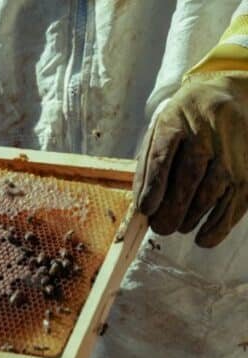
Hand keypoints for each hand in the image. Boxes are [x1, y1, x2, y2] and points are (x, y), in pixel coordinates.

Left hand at [134, 73, 247, 247]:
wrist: (226, 95)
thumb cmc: (182, 122)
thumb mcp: (159, 131)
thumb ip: (148, 166)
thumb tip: (142, 208)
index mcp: (175, 119)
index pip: (162, 154)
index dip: (154, 185)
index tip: (146, 209)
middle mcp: (206, 130)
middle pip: (189, 174)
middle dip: (173, 208)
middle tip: (161, 228)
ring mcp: (232, 146)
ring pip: (214, 188)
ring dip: (194, 216)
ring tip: (178, 228)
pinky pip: (238, 198)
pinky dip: (220, 223)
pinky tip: (204, 238)